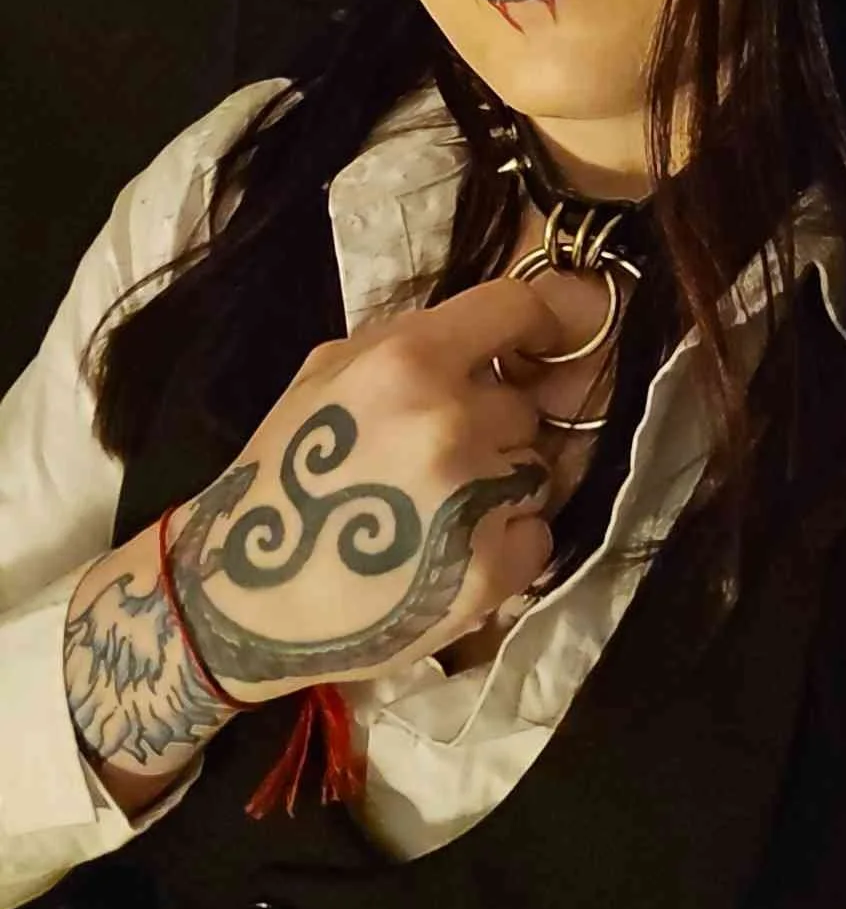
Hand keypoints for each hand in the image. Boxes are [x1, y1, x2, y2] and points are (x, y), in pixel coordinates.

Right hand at [166, 277, 565, 701]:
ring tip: (437, 513)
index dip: (534, 325)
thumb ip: (407, 346)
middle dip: (490, 428)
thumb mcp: (325, 374)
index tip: (533, 348)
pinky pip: (537, 534)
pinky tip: (449, 557)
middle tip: (434, 463)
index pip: (515, 308)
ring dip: (500, 487)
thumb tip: (480, 340)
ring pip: (535, 470)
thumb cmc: (283, 475)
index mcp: (406, 360)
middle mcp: (450, 420)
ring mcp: (476, 498)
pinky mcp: (493, 570)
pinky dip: (506, 546)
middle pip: (524, 406)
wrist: (245, 600)